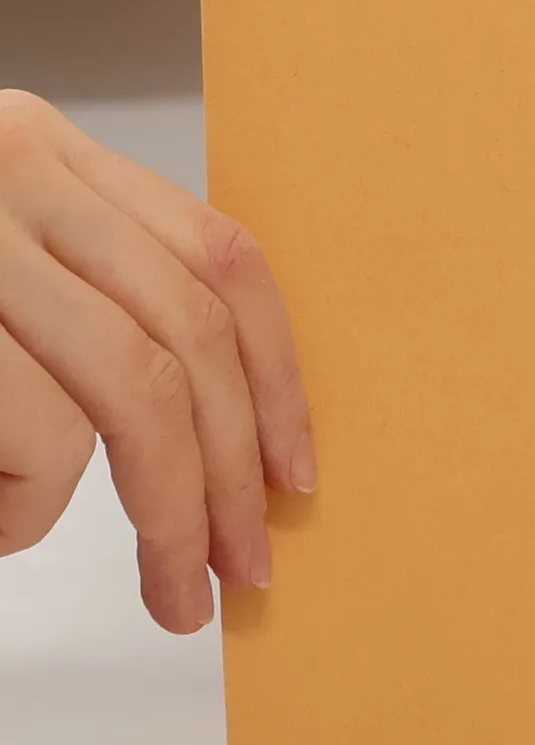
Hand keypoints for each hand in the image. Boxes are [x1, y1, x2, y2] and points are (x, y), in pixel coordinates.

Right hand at [0, 90, 312, 632]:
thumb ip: (75, 306)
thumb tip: (215, 436)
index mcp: (41, 153)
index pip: (220, 258)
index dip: (278, 374)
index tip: (296, 472)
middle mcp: (8, 168)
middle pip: (187, 332)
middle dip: (234, 469)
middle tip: (244, 569)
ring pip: (126, 390)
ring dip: (167, 511)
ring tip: (166, 591)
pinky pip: (32, 437)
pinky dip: (26, 508)